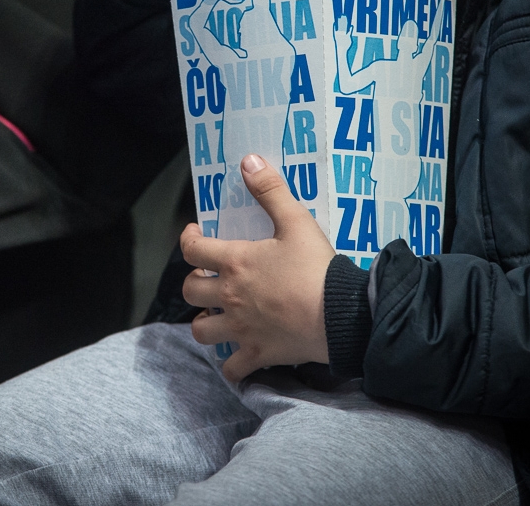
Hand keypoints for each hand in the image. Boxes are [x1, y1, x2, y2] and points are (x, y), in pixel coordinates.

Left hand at [181, 153, 336, 381]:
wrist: (341, 314)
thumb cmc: (317, 267)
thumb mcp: (296, 221)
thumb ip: (271, 190)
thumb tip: (248, 161)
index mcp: (235, 262)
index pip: (192, 250)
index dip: (188, 239)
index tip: (195, 234)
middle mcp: (230, 297)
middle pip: (190, 292)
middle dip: (195, 283)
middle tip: (209, 277)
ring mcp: (241, 329)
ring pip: (201, 330)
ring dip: (205, 322)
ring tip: (217, 315)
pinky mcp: (258, 354)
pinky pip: (232, 368)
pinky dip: (231, 364)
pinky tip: (238, 356)